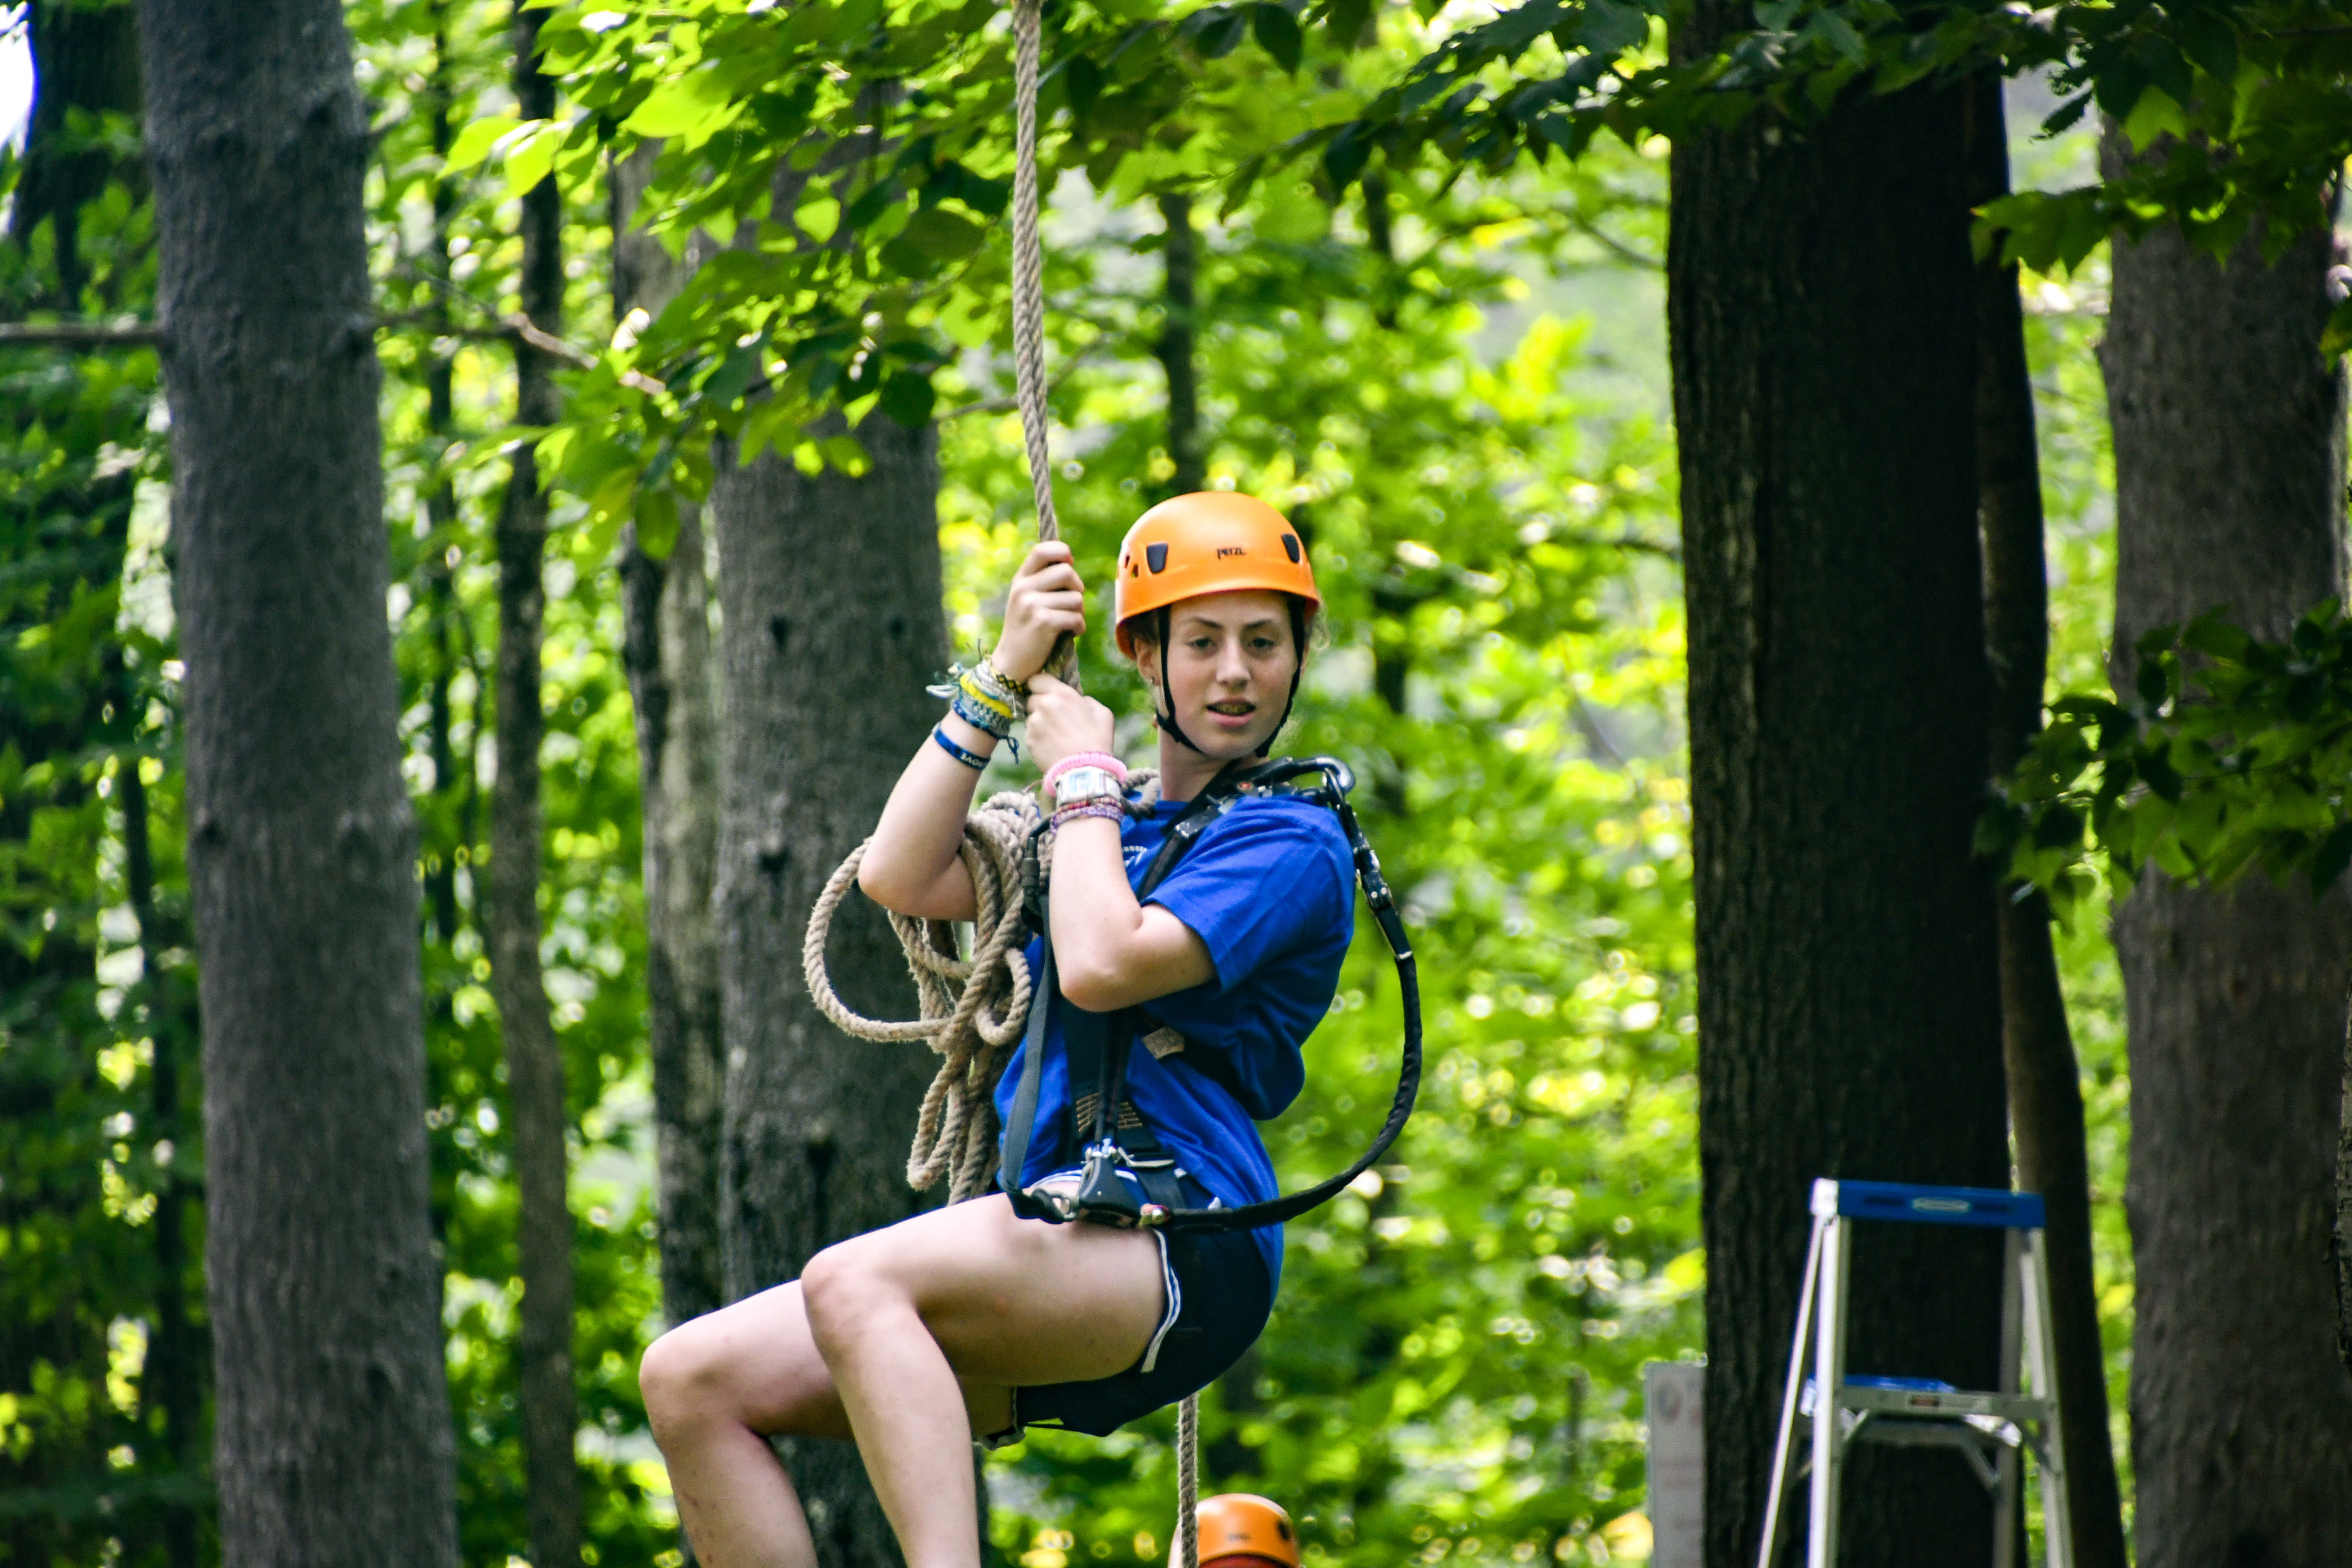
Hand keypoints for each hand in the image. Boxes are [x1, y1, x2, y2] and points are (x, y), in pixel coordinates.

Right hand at [990, 541, 1085, 683]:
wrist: (1012, 663)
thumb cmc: (1026, 629)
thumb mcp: (1026, 599)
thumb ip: (1042, 580)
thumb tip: (1069, 561)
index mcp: (1020, 579)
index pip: (1042, 549)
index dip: (1062, 551)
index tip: (1069, 564)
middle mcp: (1023, 588)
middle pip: (1067, 572)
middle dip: (1077, 588)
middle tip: (1072, 603)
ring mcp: (1032, 605)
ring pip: (1076, 598)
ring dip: (1079, 612)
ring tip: (1069, 622)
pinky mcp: (1043, 622)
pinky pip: (1076, 617)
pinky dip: (1079, 628)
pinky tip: (1070, 633)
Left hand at [1024, 673, 1114, 775]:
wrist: (1085, 770)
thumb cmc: (1097, 740)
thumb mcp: (1102, 714)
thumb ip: (1087, 700)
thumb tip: (1079, 699)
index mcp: (1062, 694)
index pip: (1037, 679)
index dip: (1041, 685)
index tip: (1046, 692)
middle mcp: (1044, 705)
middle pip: (1032, 698)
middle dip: (1040, 705)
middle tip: (1054, 718)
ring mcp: (1034, 723)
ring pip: (1031, 717)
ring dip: (1040, 723)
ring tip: (1056, 736)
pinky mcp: (1029, 740)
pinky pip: (1031, 734)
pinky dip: (1038, 738)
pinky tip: (1052, 746)